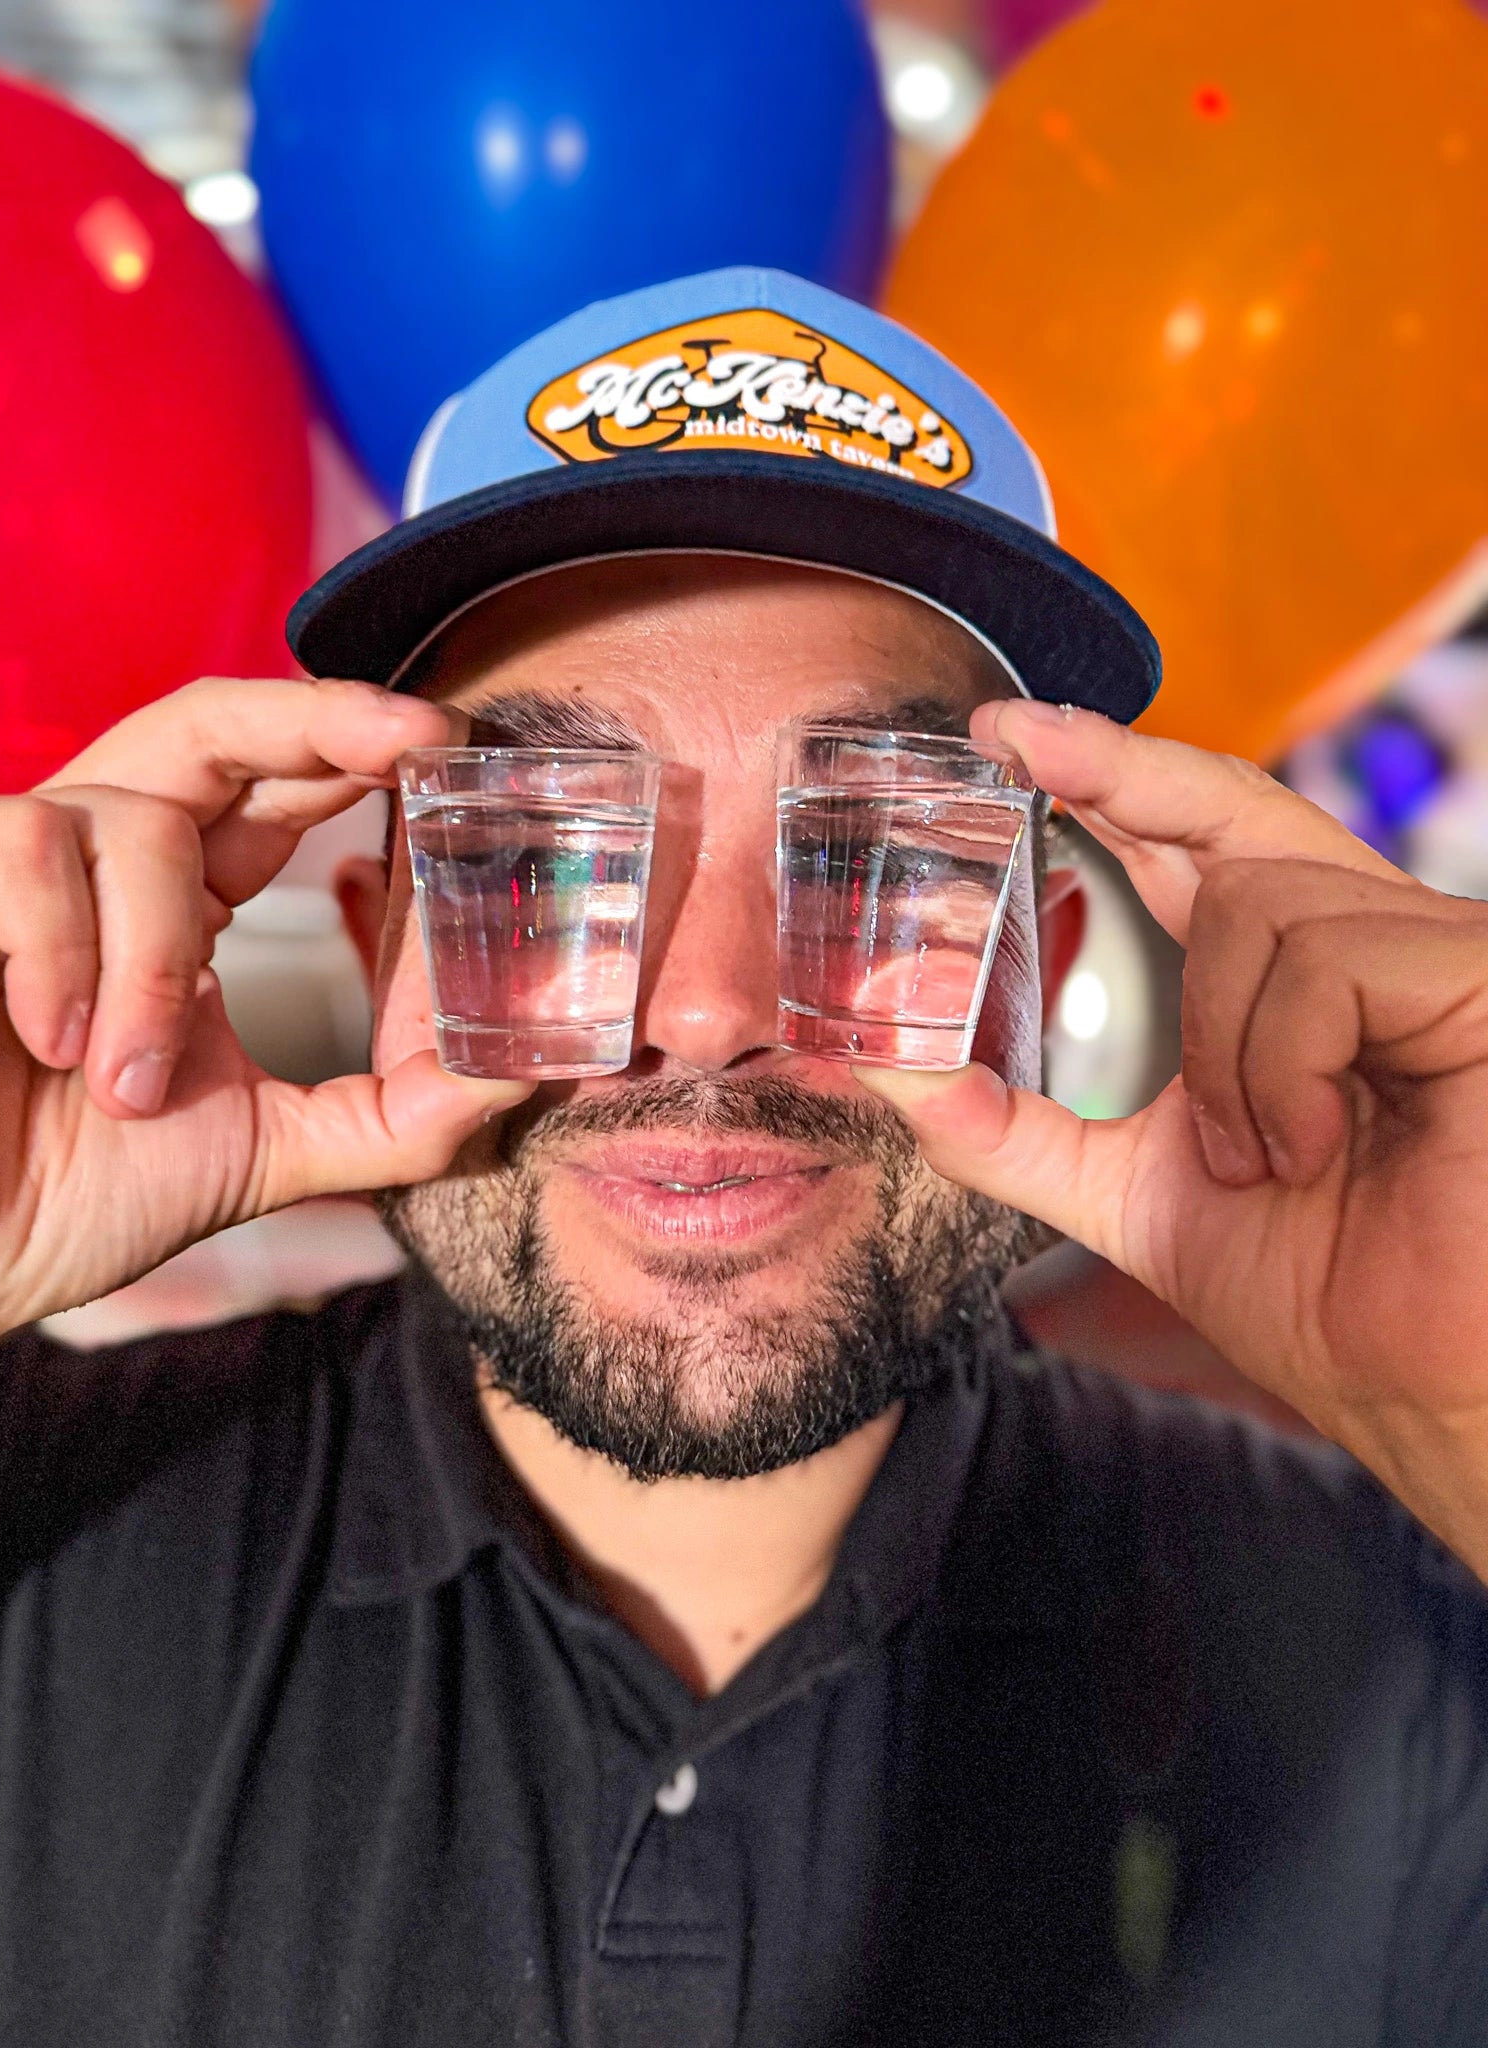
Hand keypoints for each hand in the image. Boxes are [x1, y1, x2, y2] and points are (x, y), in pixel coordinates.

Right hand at [0, 679, 528, 1355]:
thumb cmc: (67, 1197)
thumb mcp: (261, 1148)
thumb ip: (389, 1114)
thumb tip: (523, 1076)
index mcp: (174, 905)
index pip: (271, 791)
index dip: (354, 748)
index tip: (450, 744)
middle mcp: (98, 865)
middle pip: (205, 725)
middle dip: (315, 717)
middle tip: (412, 736)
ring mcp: (11, 866)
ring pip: (133, 817)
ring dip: (157, 957)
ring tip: (123, 1082)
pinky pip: (28, 849)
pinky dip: (67, 952)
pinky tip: (53, 1040)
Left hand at [860, 700, 1487, 1570]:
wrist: (1429, 1391)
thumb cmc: (1319, 1292)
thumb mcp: (1134, 1193)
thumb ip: (1020, 1129)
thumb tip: (892, 1070)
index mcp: (1287, 980)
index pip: (1196, 846)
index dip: (1109, 777)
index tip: (1002, 734)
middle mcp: (1365, 945)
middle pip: (1233, 813)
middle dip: (1118, 770)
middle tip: (1011, 739)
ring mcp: (1431, 952)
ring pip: (1259, 901)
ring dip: (1217, 1044)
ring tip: (1256, 1156)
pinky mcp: (1479, 975)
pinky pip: (1327, 957)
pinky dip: (1281, 1061)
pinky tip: (1310, 1145)